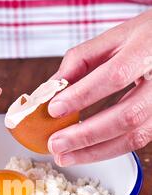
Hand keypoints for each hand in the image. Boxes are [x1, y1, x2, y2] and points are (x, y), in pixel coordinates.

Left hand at [48, 10, 151, 165]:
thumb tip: (50, 90)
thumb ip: (80, 60)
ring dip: (95, 152)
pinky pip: (136, 142)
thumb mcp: (114, 38)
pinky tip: (85, 152)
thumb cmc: (145, 39)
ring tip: (65, 156)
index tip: (54, 109)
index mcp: (147, 49)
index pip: (115, 75)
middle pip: (127, 116)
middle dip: (86, 135)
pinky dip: (107, 150)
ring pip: (134, 137)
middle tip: (55, 144)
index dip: (83, 95)